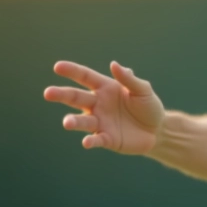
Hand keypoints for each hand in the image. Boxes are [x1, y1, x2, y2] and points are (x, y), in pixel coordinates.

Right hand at [44, 61, 164, 154]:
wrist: (157, 130)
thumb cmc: (148, 106)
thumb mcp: (143, 90)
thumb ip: (128, 79)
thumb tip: (114, 64)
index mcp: (105, 88)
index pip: (85, 77)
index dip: (72, 71)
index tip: (58, 67)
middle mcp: (98, 104)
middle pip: (76, 98)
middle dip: (62, 95)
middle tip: (48, 93)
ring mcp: (100, 122)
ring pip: (83, 121)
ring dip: (74, 122)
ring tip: (67, 123)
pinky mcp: (107, 139)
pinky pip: (96, 140)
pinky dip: (91, 142)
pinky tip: (86, 142)